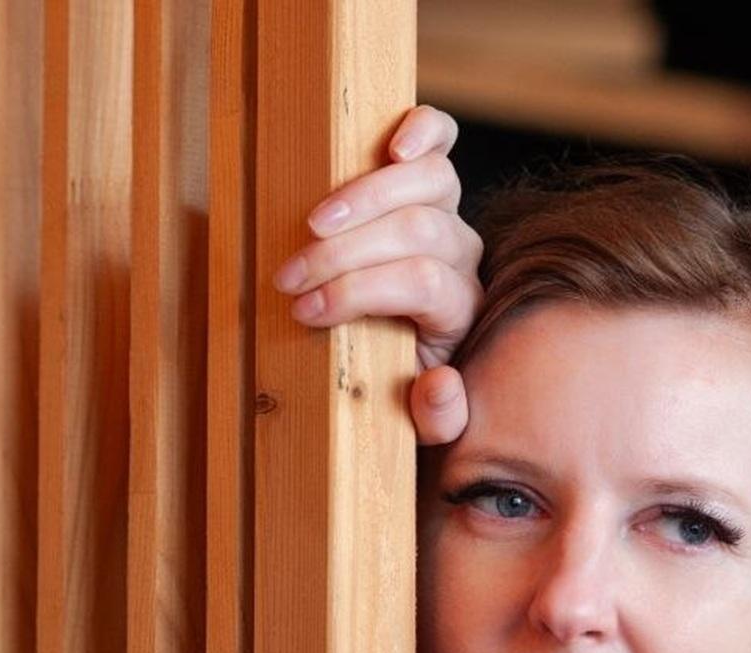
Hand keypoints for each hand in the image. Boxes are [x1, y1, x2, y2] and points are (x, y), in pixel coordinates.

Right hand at [272, 103, 479, 444]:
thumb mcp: (420, 422)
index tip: (302, 312)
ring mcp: (449, 214)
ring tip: (313, 222)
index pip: (421, 284)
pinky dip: (423, 131)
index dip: (358, 291)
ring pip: (433, 182)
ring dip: (366, 196)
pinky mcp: (430, 182)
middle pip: (419, 230)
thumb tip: (440, 384)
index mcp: (460, 312)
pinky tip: (392, 142)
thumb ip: (437, 417)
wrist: (405, 361)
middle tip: (287, 277)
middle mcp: (463, 258)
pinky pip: (442, 143)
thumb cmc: (398, 385)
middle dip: (345, 254)